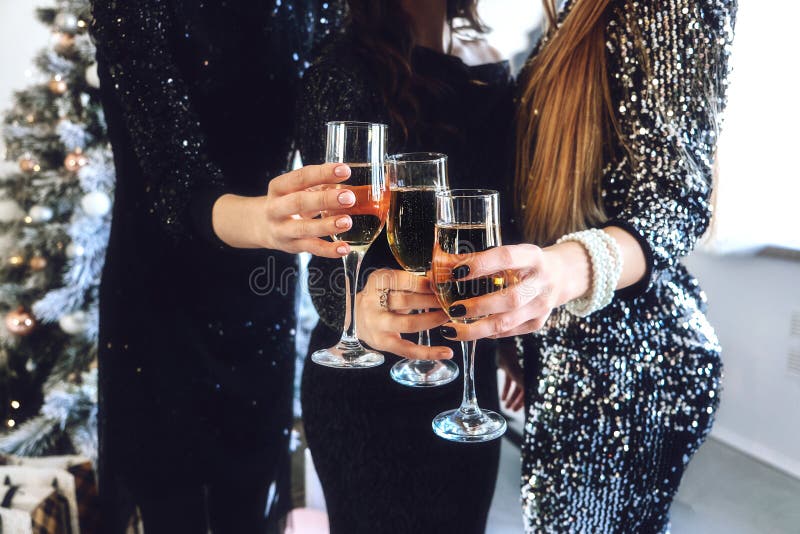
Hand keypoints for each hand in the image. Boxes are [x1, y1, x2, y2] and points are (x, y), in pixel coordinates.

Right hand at [213, 163, 357, 256]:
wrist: (263, 226)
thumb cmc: (288, 202)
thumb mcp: (298, 189)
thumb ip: (321, 183)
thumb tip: (348, 179)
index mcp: (279, 188)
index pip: (300, 177)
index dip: (322, 173)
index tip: (344, 170)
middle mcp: (276, 208)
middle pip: (299, 202)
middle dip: (325, 199)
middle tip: (348, 197)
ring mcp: (283, 229)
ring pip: (304, 228)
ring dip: (327, 225)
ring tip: (347, 222)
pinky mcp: (292, 246)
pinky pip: (311, 248)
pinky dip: (329, 250)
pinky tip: (344, 248)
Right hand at [356, 269, 453, 359]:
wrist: (356, 317)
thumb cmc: (380, 296)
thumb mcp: (390, 283)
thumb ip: (412, 280)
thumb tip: (440, 279)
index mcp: (375, 283)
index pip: (398, 280)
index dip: (421, 282)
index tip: (439, 283)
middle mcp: (372, 304)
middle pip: (405, 301)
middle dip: (431, 300)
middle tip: (450, 300)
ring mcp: (377, 325)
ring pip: (409, 324)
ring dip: (432, 319)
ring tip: (449, 316)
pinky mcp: (384, 343)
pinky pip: (408, 350)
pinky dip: (429, 352)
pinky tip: (447, 352)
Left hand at [439, 242, 590, 339]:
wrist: (561, 275)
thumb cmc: (524, 262)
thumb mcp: (511, 253)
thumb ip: (480, 259)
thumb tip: (440, 265)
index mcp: (533, 256)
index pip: (506, 258)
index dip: (481, 264)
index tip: (456, 272)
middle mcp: (541, 282)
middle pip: (509, 299)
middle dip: (478, 306)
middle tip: (453, 309)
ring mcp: (542, 306)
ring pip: (507, 323)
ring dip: (476, 329)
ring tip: (451, 330)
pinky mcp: (538, 323)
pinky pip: (508, 332)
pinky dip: (486, 333)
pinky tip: (469, 330)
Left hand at [497, 341, 523, 411]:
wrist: (504, 345)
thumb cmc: (511, 356)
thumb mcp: (514, 370)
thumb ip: (521, 381)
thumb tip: (526, 392)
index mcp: (526, 376)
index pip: (528, 392)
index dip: (524, 402)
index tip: (521, 410)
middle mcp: (523, 375)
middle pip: (522, 392)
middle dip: (516, 402)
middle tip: (512, 410)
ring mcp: (516, 373)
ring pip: (515, 389)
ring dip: (511, 398)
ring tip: (506, 406)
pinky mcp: (509, 370)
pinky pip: (509, 383)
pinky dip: (506, 391)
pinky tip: (503, 398)